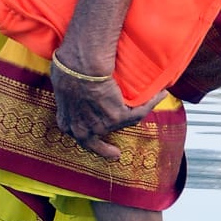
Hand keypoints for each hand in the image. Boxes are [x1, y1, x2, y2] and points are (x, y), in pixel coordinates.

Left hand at [50, 58, 164, 159]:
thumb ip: (67, 95)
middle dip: (105, 149)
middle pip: (97, 139)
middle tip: (115, 153)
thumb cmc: (68, 70)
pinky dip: (151, 103)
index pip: (78, 135)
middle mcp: (83, 130)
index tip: (94, 142)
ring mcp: (101, 125)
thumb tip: (71, 85)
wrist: (81, 66)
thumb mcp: (61, 87)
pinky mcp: (118, 117)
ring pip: (122, 123)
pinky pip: (139, 112)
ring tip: (148, 102)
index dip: (87, 138)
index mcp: (67, 123)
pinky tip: (160, 95)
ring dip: (136, 113)